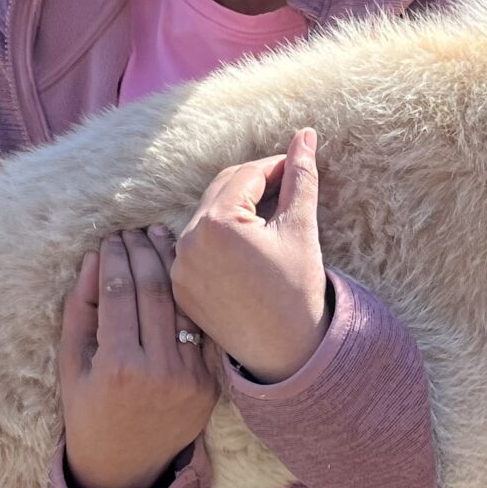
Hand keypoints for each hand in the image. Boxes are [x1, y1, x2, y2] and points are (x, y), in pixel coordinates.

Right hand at [58, 227, 221, 487]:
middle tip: (133, 230)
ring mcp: (189, 379)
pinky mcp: (209, 384)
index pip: (117, 292)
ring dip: (170, 266)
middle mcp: (158, 371)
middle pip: (153, 291)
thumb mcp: (71, 364)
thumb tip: (93, 258)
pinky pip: (197, 329)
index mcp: (118, 367)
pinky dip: (188, 298)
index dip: (112, 259)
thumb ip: (79, 310)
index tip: (107, 238)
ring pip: (181, 305)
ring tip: (158, 237)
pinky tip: (179, 274)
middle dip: (141, 252)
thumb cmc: (88, 412)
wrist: (126, 468)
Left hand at [172, 129, 331, 382]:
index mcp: (217, 224)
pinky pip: (196, 246)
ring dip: (234, 207)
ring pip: (206, 217)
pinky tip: (245, 241)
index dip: (274, 166)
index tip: (296, 165)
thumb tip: (307, 134)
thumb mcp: (301, 228)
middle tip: (285, 183)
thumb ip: (301, 177)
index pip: (245, 176)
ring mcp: (179, 266)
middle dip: (253, 183)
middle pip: (221, 191)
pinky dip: (218, 236)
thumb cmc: (298, 291)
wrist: (285, 352)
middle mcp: (188, 242)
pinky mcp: (179, 286)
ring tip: (268, 212)